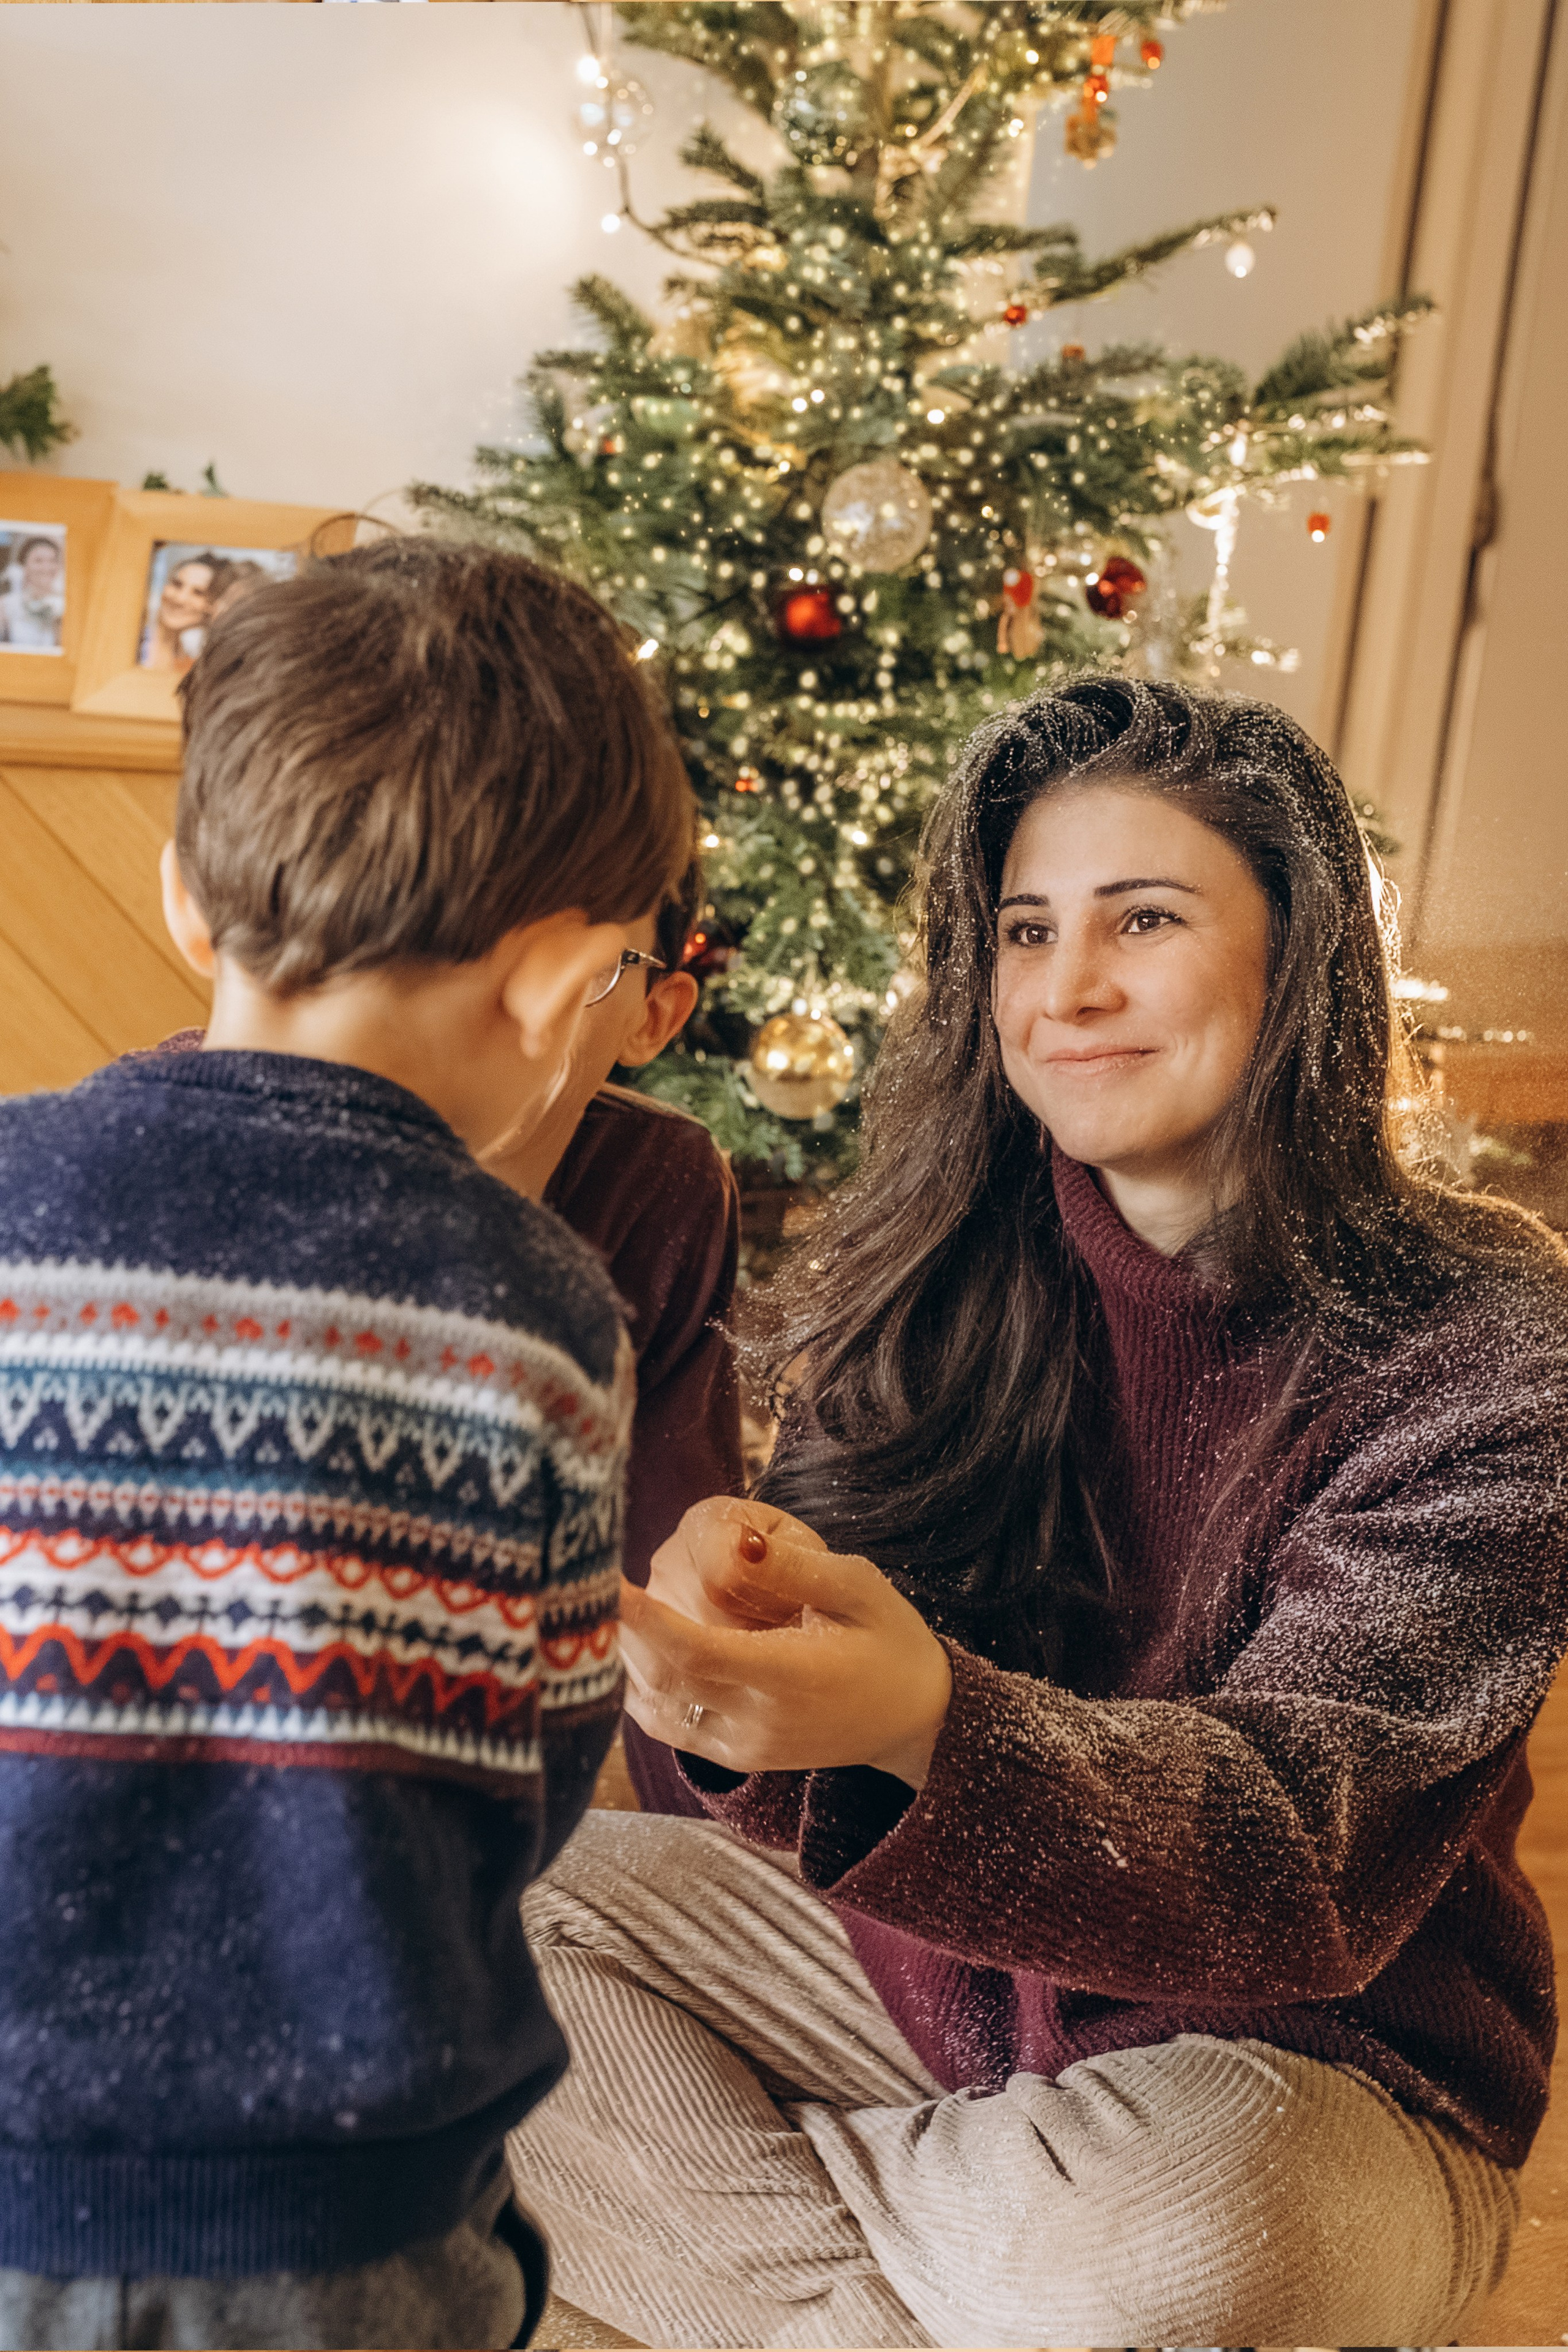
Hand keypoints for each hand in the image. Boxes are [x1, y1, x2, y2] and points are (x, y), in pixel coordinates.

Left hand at [619, 1501, 952, 1789]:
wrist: (917, 1718)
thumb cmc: (890, 1640)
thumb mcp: (861, 1589)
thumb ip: (797, 1568)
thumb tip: (740, 1541)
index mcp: (790, 1678)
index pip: (695, 1651)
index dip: (641, 1620)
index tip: (602, 1584)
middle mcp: (758, 1721)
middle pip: (663, 1677)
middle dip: (621, 1628)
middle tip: (590, 1578)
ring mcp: (743, 1746)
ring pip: (656, 1704)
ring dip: (625, 1656)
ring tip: (605, 1604)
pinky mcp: (736, 1757)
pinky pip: (667, 1725)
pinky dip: (639, 1687)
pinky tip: (633, 1647)